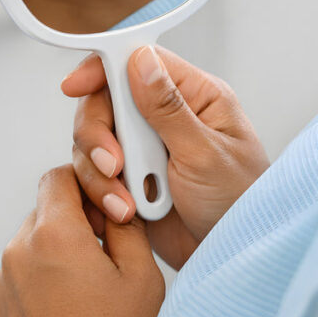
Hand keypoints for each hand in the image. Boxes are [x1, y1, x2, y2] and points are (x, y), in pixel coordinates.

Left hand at [0, 166, 164, 316]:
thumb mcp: (143, 273)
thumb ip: (126, 225)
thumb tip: (112, 206)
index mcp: (55, 234)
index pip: (58, 179)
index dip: (83, 186)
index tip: (101, 209)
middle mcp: (15, 254)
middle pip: (41, 216)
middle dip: (69, 225)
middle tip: (99, 255)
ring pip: (25, 253)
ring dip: (48, 260)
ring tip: (80, 297)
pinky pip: (11, 289)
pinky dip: (32, 294)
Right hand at [62, 46, 269, 268]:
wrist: (236, 256)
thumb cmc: (241, 202)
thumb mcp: (205, 153)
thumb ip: (168, 108)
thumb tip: (140, 60)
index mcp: (196, 97)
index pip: (140, 63)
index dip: (103, 69)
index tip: (76, 86)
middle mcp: (167, 118)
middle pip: (106, 102)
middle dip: (99, 134)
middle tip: (114, 166)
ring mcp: (147, 150)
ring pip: (95, 142)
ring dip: (101, 173)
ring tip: (126, 204)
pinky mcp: (132, 182)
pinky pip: (96, 176)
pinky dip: (102, 194)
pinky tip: (123, 214)